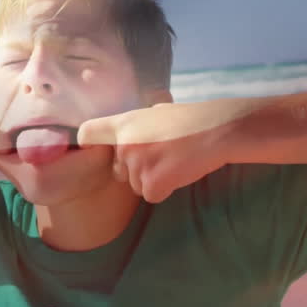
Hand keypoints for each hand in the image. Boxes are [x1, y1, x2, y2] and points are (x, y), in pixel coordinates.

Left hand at [77, 101, 242, 202]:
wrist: (218, 132)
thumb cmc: (193, 119)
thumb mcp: (160, 111)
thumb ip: (141, 121)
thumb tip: (140, 120)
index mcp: (123, 123)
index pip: (87, 133)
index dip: (88, 144)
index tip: (93, 149)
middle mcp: (124, 145)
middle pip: (117, 170)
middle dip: (135, 170)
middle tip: (161, 157)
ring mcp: (137, 165)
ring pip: (135, 185)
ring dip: (152, 180)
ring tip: (174, 162)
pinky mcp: (151, 184)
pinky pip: (151, 195)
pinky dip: (165, 190)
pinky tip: (180, 173)